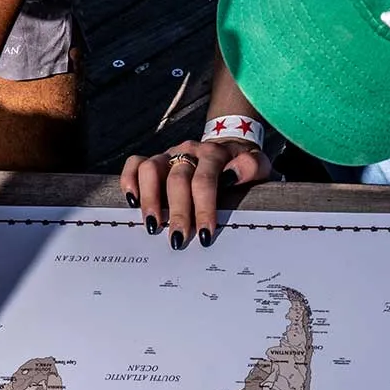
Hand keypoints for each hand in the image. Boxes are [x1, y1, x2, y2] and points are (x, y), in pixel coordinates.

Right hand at [121, 136, 271, 249]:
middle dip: (177, 212)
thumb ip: (252, 168)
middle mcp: (189, 151)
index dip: (204, 208)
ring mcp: (169, 154)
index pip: (205, 180)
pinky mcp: (156, 160)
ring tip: (153, 225)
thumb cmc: (242, 166)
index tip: (204, 235)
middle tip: (178, 239)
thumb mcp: (259, 165)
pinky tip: (133, 202)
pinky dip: (129, 181)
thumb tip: (233, 174)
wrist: (228, 149)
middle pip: (177, 179)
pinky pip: (135, 163)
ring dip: (150, 199)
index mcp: (214, 153)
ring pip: (151, 168)